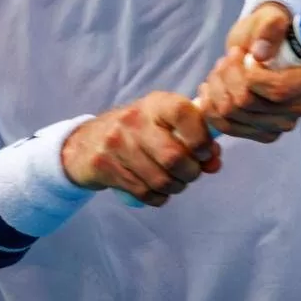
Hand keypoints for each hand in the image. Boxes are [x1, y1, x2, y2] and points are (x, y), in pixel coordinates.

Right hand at [60, 92, 221, 206]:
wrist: (86, 142)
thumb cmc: (137, 132)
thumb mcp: (164, 124)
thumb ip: (194, 139)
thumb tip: (214, 162)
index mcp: (155, 104)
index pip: (184, 113)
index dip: (201, 137)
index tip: (205, 152)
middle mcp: (134, 120)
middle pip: (174, 157)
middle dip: (191, 173)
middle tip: (190, 173)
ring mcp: (117, 143)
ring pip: (160, 179)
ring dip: (175, 187)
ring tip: (174, 182)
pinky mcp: (105, 167)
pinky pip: (144, 192)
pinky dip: (159, 197)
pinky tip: (157, 190)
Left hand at [197, 2, 300, 142]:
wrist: (257, 47)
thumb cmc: (266, 31)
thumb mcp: (269, 18)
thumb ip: (269, 28)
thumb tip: (261, 52)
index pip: (278, 90)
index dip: (251, 77)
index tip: (243, 56)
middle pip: (250, 104)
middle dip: (228, 78)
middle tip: (225, 59)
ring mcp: (283, 123)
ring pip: (234, 115)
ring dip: (217, 89)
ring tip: (219, 71)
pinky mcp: (263, 133)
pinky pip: (228, 127)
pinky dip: (212, 107)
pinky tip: (212, 89)